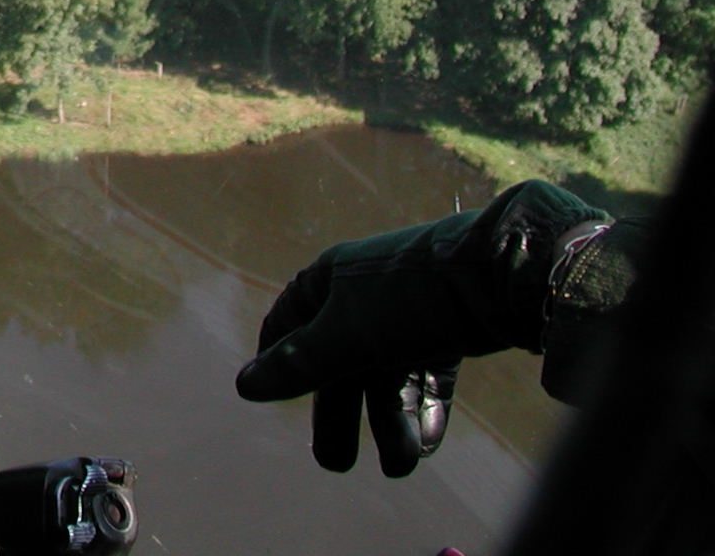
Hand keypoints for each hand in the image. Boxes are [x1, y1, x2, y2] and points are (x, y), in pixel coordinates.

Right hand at [234, 181, 603, 476]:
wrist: (498, 276)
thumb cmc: (407, 300)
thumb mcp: (347, 335)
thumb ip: (299, 364)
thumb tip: (243, 387)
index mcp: (329, 283)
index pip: (289, 324)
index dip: (279, 361)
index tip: (275, 398)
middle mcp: (364, 295)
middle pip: (341, 362)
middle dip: (341, 415)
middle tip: (337, 464)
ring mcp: (408, 312)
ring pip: (387, 375)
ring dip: (390, 422)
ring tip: (400, 467)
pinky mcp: (448, 329)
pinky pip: (426, 374)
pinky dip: (424, 409)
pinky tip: (427, 444)